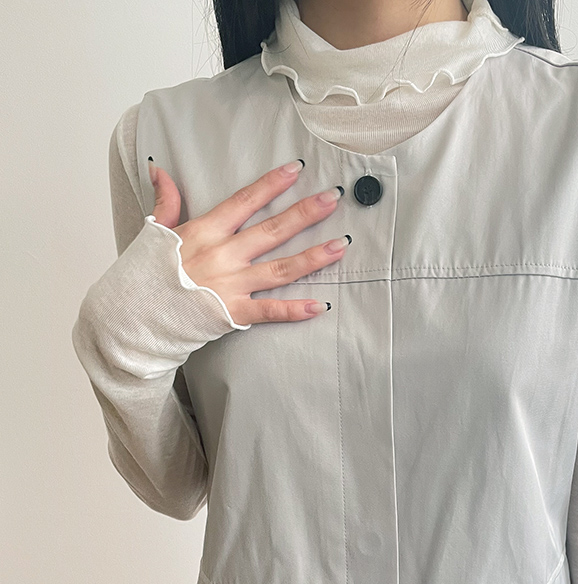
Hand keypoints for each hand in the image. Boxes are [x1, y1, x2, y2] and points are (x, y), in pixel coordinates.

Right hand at [148, 158, 349, 323]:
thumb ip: (166, 201)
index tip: (296, 169)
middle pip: (271, 231)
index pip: (245, 201)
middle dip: (305, 213)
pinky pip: (270, 311)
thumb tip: (159, 169)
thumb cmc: (144, 276)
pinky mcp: (233, 313)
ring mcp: (230, 285)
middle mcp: (222, 255)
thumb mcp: (154, 233)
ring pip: (280, 269)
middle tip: (333, 199)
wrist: (132, 315)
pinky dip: (295, 310)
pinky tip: (319, 305)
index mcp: (204, 232)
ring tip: (340, 246)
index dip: (272, 184)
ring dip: (313, 257)